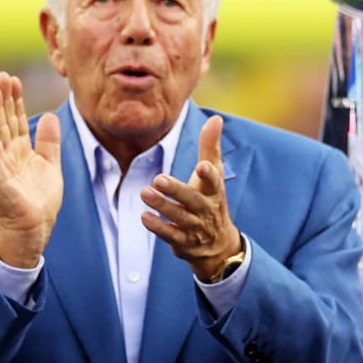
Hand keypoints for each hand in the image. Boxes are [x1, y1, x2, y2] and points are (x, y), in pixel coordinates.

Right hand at [0, 72, 62, 268]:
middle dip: (4, 98)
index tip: (14, 79)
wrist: (36, 226)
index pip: (17, 119)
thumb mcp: (50, 163)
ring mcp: (1, 164)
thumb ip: (49, 141)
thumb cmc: (40, 199)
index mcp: (21, 150)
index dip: (16, 99)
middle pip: (6, 120)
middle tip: (2, 75)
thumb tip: (48, 115)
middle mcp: (9, 154)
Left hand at [141, 115, 242, 283]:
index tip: (202, 166)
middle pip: (193, 200)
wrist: (218, 243)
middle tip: (159, 178)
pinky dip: (158, 226)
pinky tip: (144, 216)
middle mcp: (207, 209)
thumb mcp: (215, 173)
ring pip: (179, 217)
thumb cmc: (212, 199)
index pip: (215, 182)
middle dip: (177, 190)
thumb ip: (211, 146)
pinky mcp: (183, 241)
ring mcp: (195, 227)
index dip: (209, 175)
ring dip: (162, 206)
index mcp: (215, 191)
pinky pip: (170, 235)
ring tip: (145, 193)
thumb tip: (216, 118)